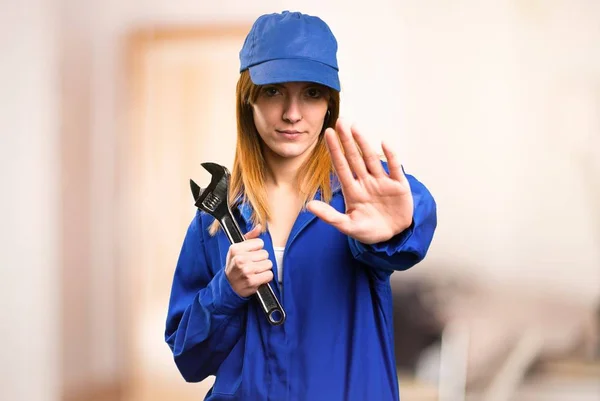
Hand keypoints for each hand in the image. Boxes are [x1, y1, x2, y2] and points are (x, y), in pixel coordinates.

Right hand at [224, 224, 273, 297]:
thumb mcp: (237, 250)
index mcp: (235, 249)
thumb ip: (249, 237)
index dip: (257, 249)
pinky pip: (269, 275)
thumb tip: (259, 227)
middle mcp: (240, 259)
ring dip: (264, 269)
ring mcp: (246, 270)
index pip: (260, 243)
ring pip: (268, 264)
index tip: (251, 255)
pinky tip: (258, 278)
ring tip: (255, 271)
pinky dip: (266, 277)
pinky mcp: (252, 281)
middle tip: (253, 264)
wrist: (229, 286)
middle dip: (261, 260)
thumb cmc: (235, 266)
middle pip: (265, 254)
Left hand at [307, 119, 413, 244]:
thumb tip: (309, 205)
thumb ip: (330, 216)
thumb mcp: (348, 226)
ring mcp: (382, 182)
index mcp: (353, 191)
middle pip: (354, 158)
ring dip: (363, 143)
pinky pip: (394, 167)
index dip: (334, 151)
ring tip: (355, 128)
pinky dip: (390, 156)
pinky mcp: (399, 185)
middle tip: (340, 122)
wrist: (394, 236)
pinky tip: (384, 143)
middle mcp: (366, 182)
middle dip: (347, 141)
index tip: (327, 134)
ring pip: (371, 159)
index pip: (341, 167)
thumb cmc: (369, 230)